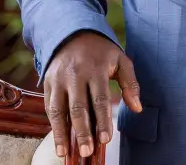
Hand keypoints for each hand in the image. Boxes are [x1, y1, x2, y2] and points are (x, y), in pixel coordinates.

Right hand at [43, 31, 141, 158]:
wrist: (74, 33)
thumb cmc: (101, 51)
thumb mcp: (120, 60)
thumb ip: (130, 83)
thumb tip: (137, 108)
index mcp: (96, 68)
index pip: (100, 99)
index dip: (102, 121)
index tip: (105, 139)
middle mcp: (76, 74)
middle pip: (78, 107)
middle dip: (83, 132)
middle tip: (87, 152)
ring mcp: (59, 79)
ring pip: (59, 110)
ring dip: (62, 133)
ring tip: (65, 153)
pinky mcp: (48, 83)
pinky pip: (49, 106)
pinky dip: (53, 125)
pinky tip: (59, 139)